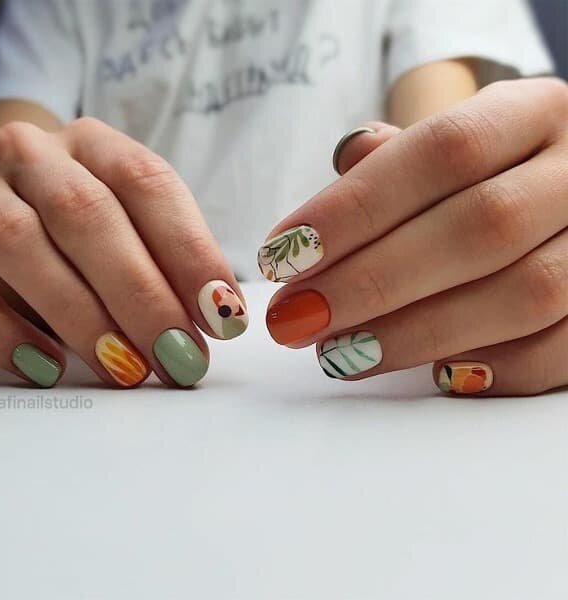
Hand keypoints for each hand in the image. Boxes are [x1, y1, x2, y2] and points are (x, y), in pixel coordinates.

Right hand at [0, 118, 247, 387]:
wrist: (4, 198)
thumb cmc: (84, 222)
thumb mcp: (132, 222)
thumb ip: (168, 258)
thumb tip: (218, 316)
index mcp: (96, 146)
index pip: (149, 183)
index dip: (190, 251)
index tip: (222, 314)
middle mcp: (34, 155)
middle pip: (87, 214)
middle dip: (140, 295)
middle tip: (179, 356)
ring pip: (20, 242)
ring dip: (80, 317)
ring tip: (126, 370)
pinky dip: (3, 331)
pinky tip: (47, 367)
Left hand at [259, 78, 567, 395]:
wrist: (563, 192)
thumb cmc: (481, 176)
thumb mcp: (444, 150)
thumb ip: (384, 172)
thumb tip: (312, 227)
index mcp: (533, 114)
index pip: (442, 150)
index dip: (354, 210)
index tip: (283, 256)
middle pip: (480, 227)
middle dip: (372, 281)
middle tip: (295, 319)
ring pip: (525, 294)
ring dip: (417, 333)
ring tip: (339, 355)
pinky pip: (563, 350)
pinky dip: (494, 369)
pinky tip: (431, 377)